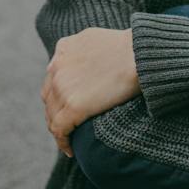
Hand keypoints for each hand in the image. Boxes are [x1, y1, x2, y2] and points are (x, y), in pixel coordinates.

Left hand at [42, 28, 141, 155]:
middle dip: (56, 112)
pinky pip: (60, 129)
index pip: (53, 79)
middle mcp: (58, 68)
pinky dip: (62, 141)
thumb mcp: (93, 37)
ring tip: (69, 140)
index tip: (67, 107)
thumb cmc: (127, 47)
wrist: (139, 55)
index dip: (58, 95)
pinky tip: (70, 150)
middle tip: (67, 126)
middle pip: (49, 98)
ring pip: (52, 116)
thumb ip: (76, 48)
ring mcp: (63, 88)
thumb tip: (68, 60)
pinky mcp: (73, 107)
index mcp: (62, 51)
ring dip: (59, 128)